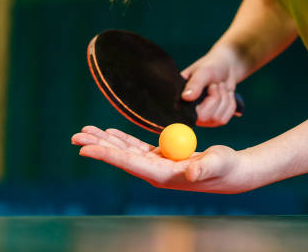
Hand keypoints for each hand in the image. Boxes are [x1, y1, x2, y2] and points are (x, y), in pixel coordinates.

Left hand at [71, 126, 254, 192]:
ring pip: (124, 150)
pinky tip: (109, 133)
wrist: (232, 171)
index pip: (129, 163)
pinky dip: (122, 138)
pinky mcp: (161, 157)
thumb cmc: (226, 167)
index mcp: (163, 175)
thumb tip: (189, 173)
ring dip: (105, 140)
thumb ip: (204, 168)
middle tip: (76, 136)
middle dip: (98, 146)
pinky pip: (136, 147)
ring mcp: (157, 164)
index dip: (106, 155)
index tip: (85, 150)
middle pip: (120, 157)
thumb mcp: (217, 164)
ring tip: (85, 132)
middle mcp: (155, 172)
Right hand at [181, 44, 245, 126]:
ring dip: (224, 100)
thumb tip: (186, 97)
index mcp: (181, 97)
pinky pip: (225, 119)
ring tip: (219, 87)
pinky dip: (229, 104)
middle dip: (216, 98)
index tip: (211, 86)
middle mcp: (190, 111)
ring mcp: (203, 117)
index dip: (206, 102)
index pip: (191, 114)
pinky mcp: (214, 119)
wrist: (228, 66)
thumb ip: (195, 83)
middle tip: (215, 85)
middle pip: (206, 118)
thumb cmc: (212, 66)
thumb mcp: (204, 71)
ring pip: (218, 119)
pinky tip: (225, 94)